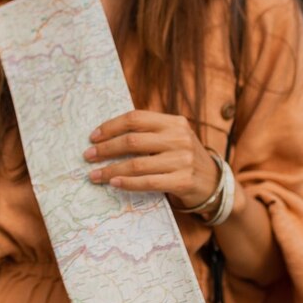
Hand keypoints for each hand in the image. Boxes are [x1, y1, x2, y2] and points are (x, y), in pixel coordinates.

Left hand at [83, 110, 219, 206]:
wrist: (214, 183)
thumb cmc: (183, 158)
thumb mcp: (172, 138)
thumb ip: (148, 133)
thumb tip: (106, 135)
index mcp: (174, 122)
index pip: (136, 118)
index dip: (111, 127)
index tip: (93, 137)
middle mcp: (179, 138)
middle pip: (132, 141)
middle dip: (106, 149)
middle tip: (88, 156)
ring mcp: (183, 160)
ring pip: (137, 164)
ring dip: (111, 170)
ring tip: (94, 175)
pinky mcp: (183, 181)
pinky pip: (148, 182)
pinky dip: (127, 183)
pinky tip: (113, 184)